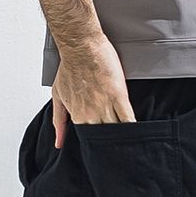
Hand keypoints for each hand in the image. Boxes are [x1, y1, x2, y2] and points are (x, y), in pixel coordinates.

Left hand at [50, 33, 135, 148]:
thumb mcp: (58, 96)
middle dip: (110, 144)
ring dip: (122, 137)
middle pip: (104, 137)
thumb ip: (58, 120)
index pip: (89, 139)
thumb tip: (58, 142)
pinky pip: (128, 117)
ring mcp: (106, 104)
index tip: (100, 148)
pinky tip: (137, 132)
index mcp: (78, 115)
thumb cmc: (69, 68)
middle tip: (115, 150)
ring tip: (129, 143)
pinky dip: (132, 127)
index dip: (96, 144)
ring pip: (117, 130)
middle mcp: (92, 113)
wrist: (81, 47)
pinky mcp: (118, 94)